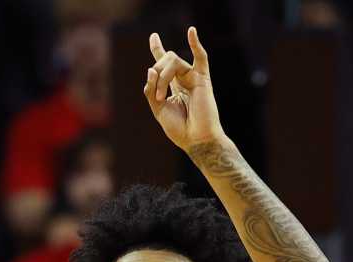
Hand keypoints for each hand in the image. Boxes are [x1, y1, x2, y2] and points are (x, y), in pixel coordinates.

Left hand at [145, 27, 223, 150]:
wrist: (196, 139)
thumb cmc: (179, 129)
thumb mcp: (158, 110)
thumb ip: (151, 90)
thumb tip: (151, 68)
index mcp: (172, 87)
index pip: (163, 64)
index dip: (157, 49)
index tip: (153, 36)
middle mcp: (182, 79)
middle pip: (164, 61)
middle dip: (155, 76)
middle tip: (157, 97)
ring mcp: (192, 77)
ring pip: (173, 61)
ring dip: (162, 77)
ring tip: (161, 97)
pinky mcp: (202, 79)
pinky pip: (201, 58)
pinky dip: (196, 44)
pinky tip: (191, 31)